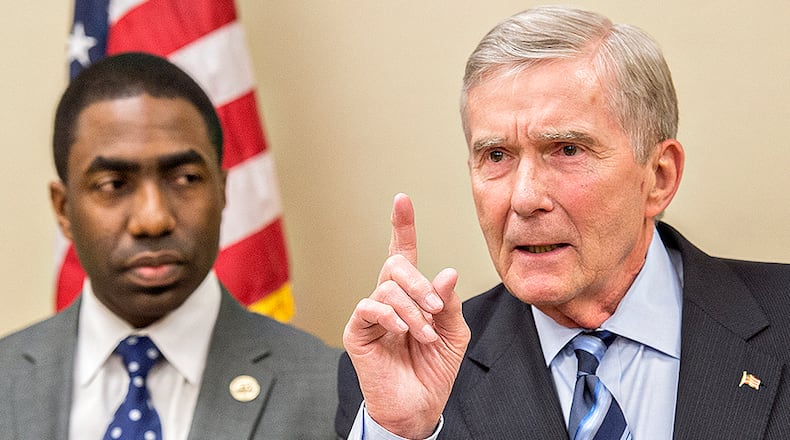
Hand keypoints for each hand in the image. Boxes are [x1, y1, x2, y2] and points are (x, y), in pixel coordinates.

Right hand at [343, 193, 470, 438]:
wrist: (419, 406)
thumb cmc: (434, 369)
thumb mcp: (454, 333)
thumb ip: (449, 303)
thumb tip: (447, 273)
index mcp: (410, 296)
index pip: (403, 253)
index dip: (402, 226)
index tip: (402, 200)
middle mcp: (388, 299)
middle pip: (395, 265)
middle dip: (419, 283)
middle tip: (435, 307)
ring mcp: (371, 315)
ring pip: (387, 289)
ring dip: (412, 310)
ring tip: (425, 334)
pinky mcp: (357, 332)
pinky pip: (369, 308)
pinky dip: (391, 317)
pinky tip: (403, 332)